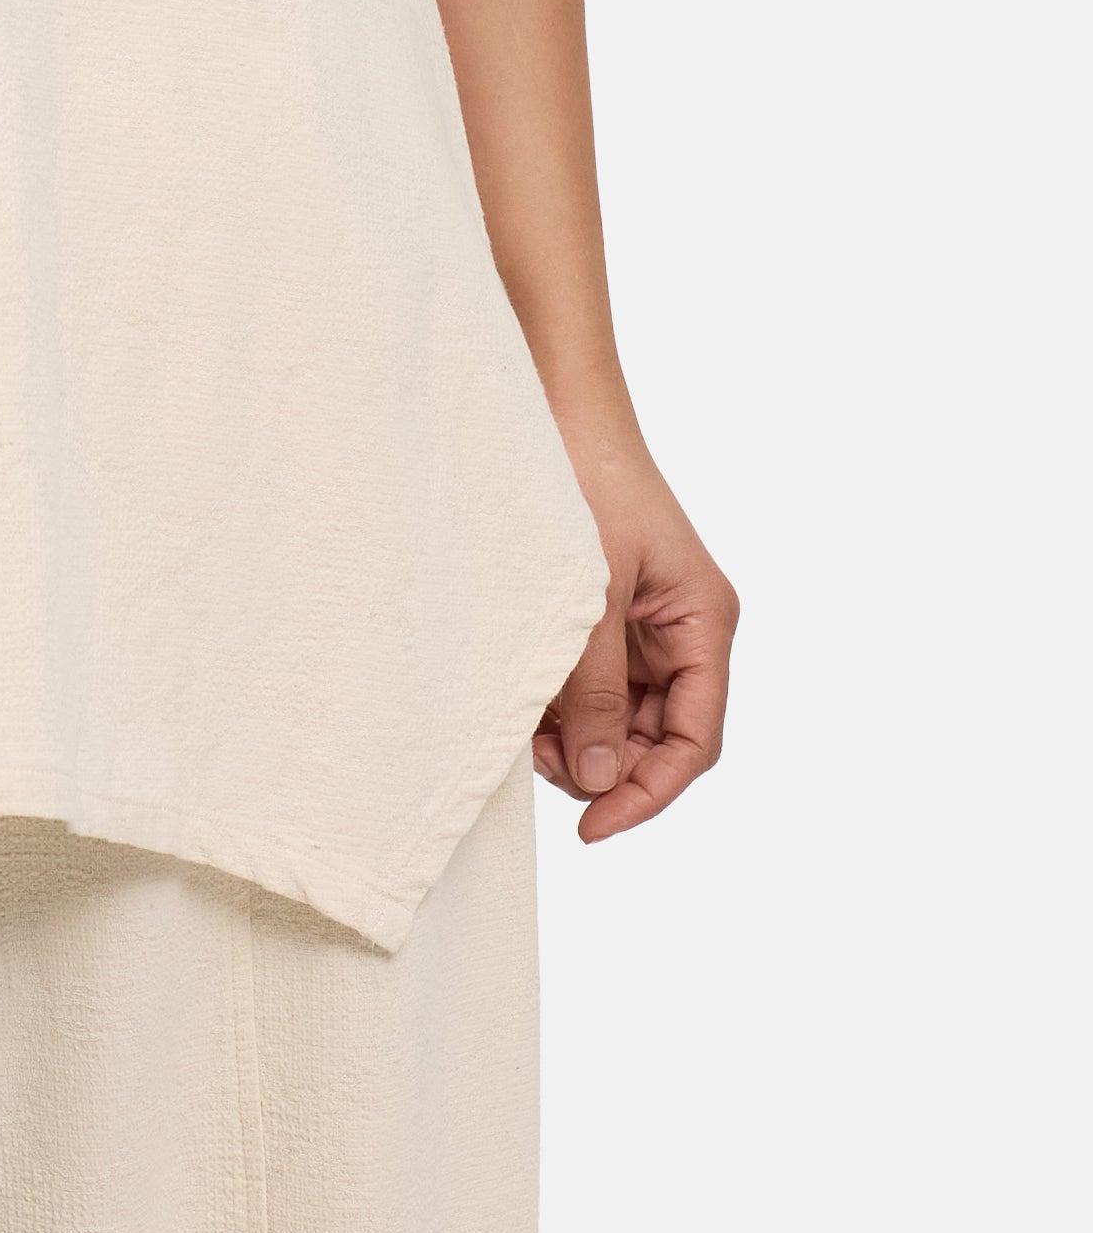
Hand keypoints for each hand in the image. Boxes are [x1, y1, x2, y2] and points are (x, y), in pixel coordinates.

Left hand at [537, 434, 737, 841]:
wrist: (554, 404)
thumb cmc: (584, 482)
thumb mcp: (589, 596)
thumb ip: (595, 689)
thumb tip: (598, 781)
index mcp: (704, 624)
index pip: (695, 740)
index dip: (650, 792)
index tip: (594, 828)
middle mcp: (684, 631)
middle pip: (658, 737)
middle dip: (606, 764)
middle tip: (541, 759)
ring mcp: (645, 623)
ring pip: (622, 716)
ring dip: (580, 736)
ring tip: (528, 727)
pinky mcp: (607, 613)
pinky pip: (596, 681)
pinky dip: (565, 700)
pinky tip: (529, 697)